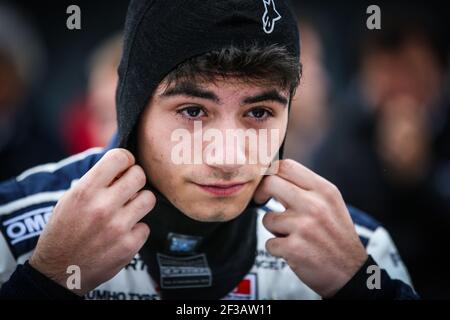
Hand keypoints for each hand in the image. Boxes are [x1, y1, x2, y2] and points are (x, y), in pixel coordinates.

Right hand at [29, 148, 155, 295]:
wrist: (59, 272)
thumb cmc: (64, 231)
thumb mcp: (70, 200)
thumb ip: (96, 182)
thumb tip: (123, 167)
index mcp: (85, 191)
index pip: (119, 157)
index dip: (126, 160)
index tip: (125, 167)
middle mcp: (103, 207)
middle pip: (139, 175)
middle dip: (134, 179)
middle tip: (127, 189)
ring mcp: (118, 227)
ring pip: (149, 198)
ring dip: (140, 202)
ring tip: (127, 210)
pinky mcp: (129, 246)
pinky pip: (145, 226)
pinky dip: (136, 229)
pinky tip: (122, 234)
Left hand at [254, 159, 366, 297]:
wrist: (351, 273)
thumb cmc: (335, 236)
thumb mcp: (330, 204)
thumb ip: (306, 188)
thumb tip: (273, 174)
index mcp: (324, 190)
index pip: (287, 166)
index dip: (270, 173)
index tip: (267, 183)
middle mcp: (315, 205)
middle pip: (270, 183)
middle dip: (260, 194)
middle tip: (262, 202)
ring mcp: (304, 226)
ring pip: (267, 218)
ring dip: (275, 230)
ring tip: (293, 236)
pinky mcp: (294, 248)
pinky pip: (269, 243)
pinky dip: (278, 249)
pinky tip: (294, 251)